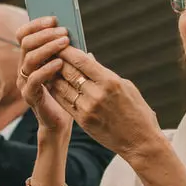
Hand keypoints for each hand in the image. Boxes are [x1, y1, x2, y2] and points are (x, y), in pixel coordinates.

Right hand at [17, 17, 78, 141]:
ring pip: (29, 57)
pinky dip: (47, 68)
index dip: (36, 24)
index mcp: (30, 58)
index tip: (54, 19)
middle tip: (64, 31)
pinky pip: (35, 78)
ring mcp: (24, 82)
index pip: (23, 35)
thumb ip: (67, 52)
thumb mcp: (67, 68)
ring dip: (48, 47)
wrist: (60, 123)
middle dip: (45, 33)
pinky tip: (60, 63)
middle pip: (25, 42)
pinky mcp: (29, 96)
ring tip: (65, 42)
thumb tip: (75, 34)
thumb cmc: (65, 93)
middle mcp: (24, 68)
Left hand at [27, 34, 157, 160]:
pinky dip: (56, 91)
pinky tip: (51, 84)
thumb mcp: (126, 87)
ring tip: (45, 67)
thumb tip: (89, 60)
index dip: (68, 51)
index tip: (60, 43)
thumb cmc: (137, 112)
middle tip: (47, 52)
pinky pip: (64, 102)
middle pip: (69, 71)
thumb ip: (105, 73)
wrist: (140, 142)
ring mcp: (88, 108)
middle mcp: (97, 94)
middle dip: (57, 60)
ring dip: (52, 75)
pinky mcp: (83, 121)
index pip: (82, 60)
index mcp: (110, 81)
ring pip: (62, 87)